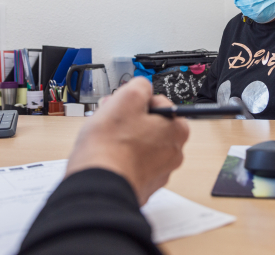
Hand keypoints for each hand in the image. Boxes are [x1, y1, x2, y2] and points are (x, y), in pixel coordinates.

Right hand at [65, 77, 189, 204]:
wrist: (98, 187)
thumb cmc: (112, 146)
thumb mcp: (128, 97)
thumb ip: (140, 85)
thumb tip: (143, 87)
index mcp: (177, 131)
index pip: (158, 103)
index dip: (136, 101)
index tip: (123, 104)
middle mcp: (173, 154)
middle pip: (149, 125)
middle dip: (129, 119)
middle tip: (110, 119)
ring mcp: (157, 173)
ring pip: (140, 145)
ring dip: (123, 138)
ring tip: (104, 139)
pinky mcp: (140, 186)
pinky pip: (131, 164)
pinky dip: (119, 158)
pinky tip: (106, 156)